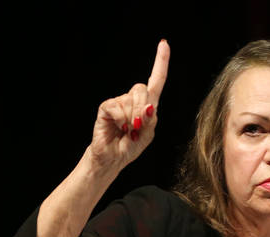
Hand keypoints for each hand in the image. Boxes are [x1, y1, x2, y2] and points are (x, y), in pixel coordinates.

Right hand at [88, 39, 169, 172]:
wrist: (113, 159)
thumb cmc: (130, 147)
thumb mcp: (148, 135)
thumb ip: (151, 119)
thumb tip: (147, 106)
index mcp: (147, 104)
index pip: (156, 80)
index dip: (161, 62)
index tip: (163, 43)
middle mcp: (132, 99)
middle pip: (142, 88)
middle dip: (142, 109)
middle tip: (138, 127)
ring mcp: (118, 102)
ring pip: (130, 99)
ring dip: (131, 119)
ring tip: (127, 131)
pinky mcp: (106, 108)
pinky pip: (117, 107)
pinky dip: (121, 120)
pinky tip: (119, 128)